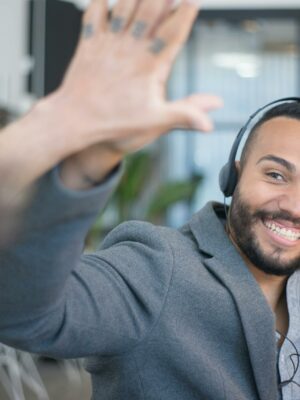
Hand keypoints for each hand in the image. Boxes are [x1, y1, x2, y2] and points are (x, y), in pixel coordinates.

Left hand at [54, 0, 222, 186]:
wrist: (76, 120)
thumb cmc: (113, 122)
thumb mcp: (154, 122)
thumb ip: (184, 116)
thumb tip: (208, 121)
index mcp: (148, 66)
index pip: (173, 32)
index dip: (185, 13)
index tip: (193, 0)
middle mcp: (129, 49)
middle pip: (150, 10)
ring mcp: (108, 44)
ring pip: (125, 6)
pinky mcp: (89, 44)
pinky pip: (94, 14)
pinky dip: (100, 2)